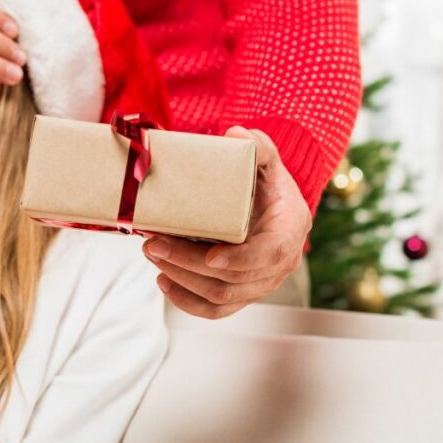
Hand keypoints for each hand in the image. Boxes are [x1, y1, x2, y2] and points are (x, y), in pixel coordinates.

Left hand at [142, 126, 311, 318]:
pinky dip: (187, 301)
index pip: (270, 253)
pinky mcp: (242, 293)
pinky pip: (216, 310)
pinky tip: (163, 281)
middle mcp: (279, 263)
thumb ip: (258, 146)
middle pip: (234, 279)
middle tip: (154, 244)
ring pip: (221, 297)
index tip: (210, 256)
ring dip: (182, 279)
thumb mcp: (267, 161)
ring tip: (152, 254)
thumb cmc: (267, 183)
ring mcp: (260, 283)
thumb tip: (236, 133)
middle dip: (189, 264)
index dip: (240, 260)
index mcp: (289, 230)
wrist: (272, 206)